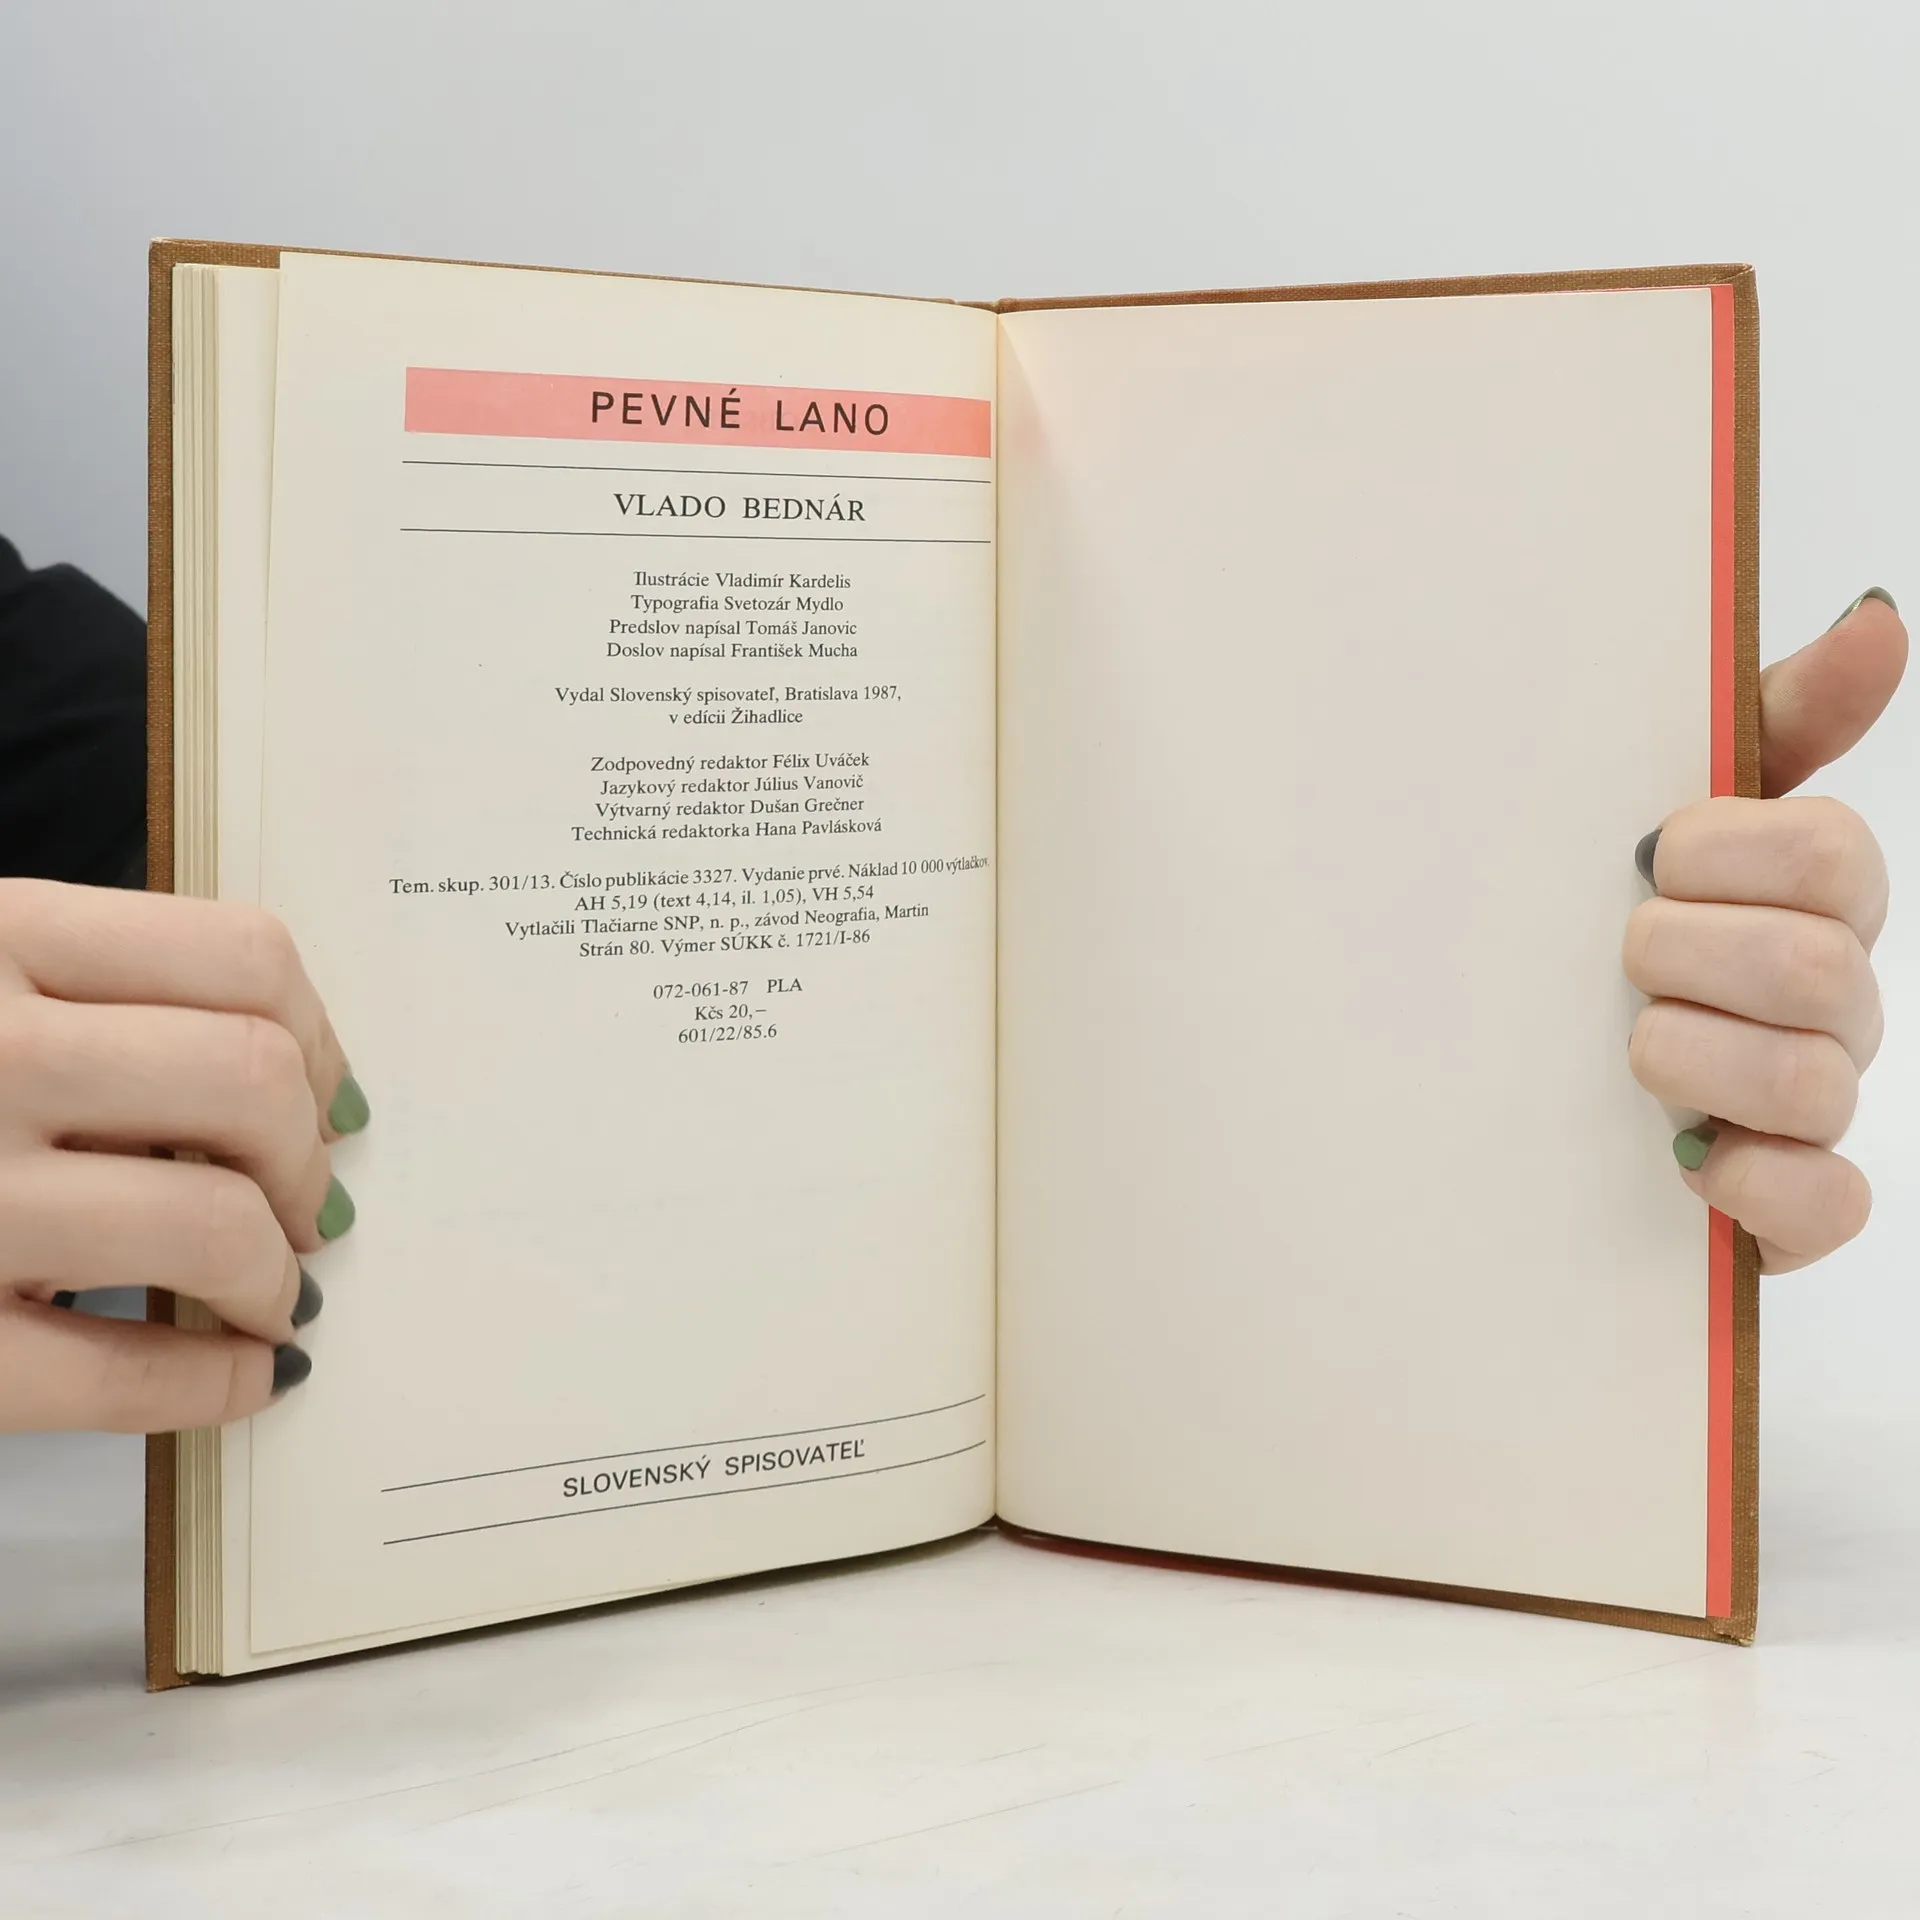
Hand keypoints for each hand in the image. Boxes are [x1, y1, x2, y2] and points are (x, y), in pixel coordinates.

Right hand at [0, 883, 365, 1430]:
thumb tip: (287, 1090)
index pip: (240, 955)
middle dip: (307, 1161)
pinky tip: (244, 1378)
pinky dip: (213, 1384)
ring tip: (269, 1294)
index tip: (331, 1098)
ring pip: (211, 1221)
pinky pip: (116, 1373)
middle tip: (309, 1207)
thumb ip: (81, 1003)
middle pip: (251, 1083)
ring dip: (274, 1275)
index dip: (321, 1040)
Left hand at [1626, 589, 1905, 1271]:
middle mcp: (1835, 999)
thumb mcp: (1669, 806)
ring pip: (1813, 1084)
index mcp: (1816, 896)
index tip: (1646, 857)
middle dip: (1682, 955)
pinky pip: (1829, 1205)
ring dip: (1689, 1059)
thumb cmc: (1616, 914)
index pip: (1831, 852)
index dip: (1722, 854)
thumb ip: (1774, 717)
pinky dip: (1754, 1183)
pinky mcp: (1792, 1203)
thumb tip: (1881, 614)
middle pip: (1815, 966)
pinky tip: (1691, 1158)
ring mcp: (1817, 1103)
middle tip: (1621, 957)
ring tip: (1628, 1047)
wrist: (1522, 1067)